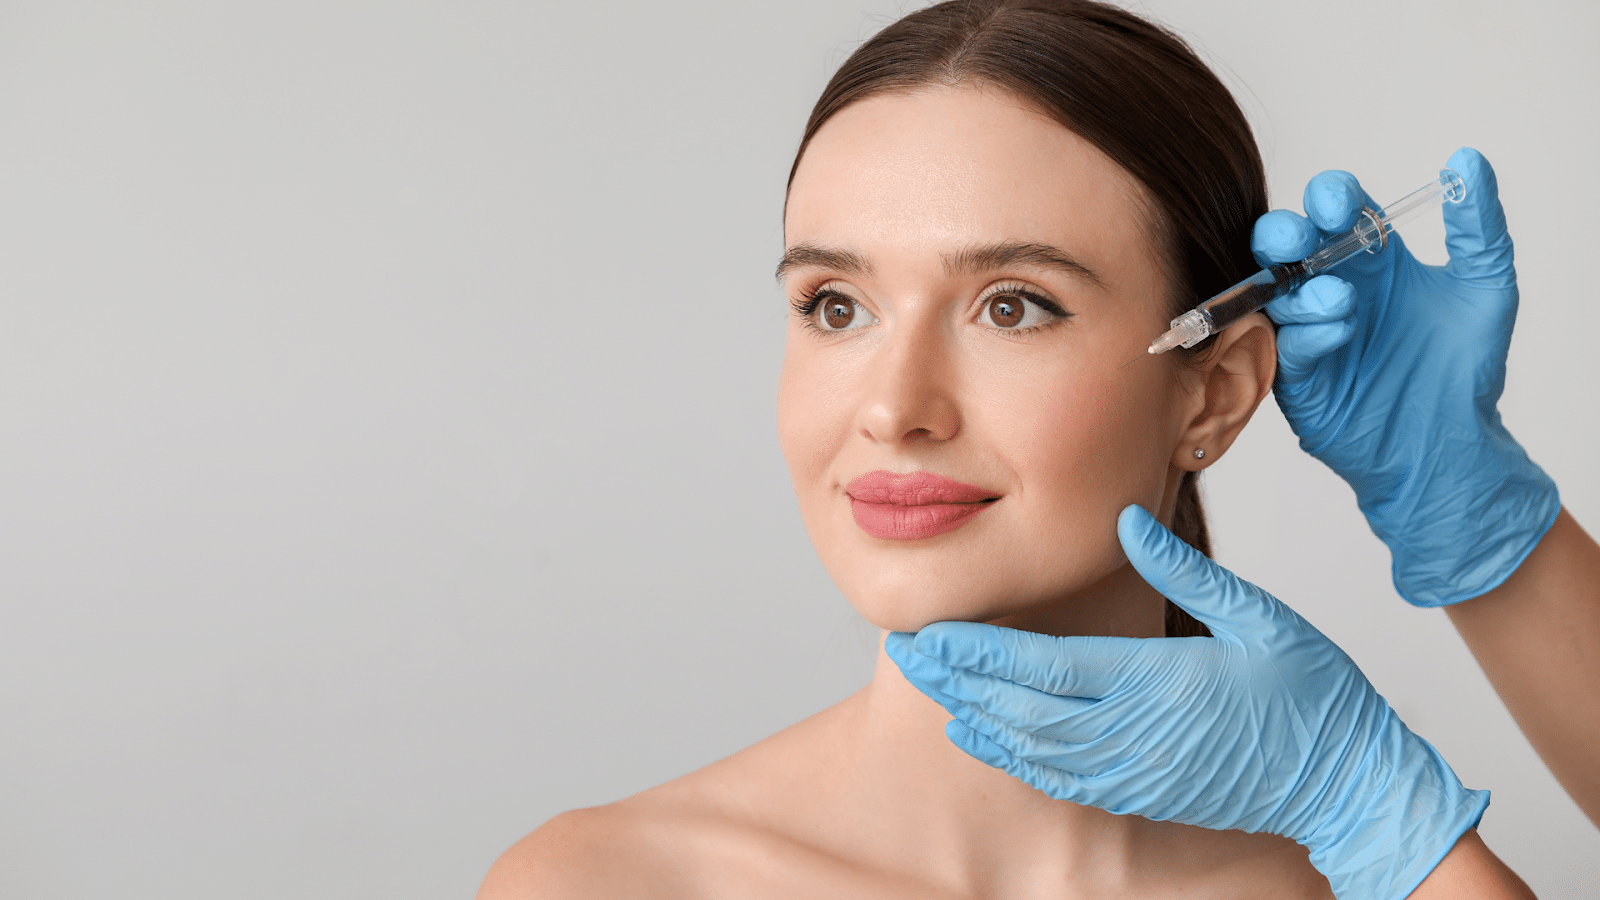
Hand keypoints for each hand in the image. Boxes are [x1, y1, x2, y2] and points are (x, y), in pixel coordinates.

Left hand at [887, 505, 1488, 899]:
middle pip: (1021, 709)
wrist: (1353, 787)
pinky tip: (983, 738)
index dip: (980, 651)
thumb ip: (1187, 570)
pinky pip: (1060, 779)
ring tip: (931, 687)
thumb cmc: (1317, 697)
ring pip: (1032, 748)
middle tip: (906, 652)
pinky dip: (1012, 758)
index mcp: (1158, 683)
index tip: (933, 631)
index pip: (1046, 666)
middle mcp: (1134, 733)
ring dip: (975, 717)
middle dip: (958, 680)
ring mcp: (1135, 771)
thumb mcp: (1262, 617)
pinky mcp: (1141, 793)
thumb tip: (1129, 519)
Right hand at [1254, 147, 1558, 606]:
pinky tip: (1341, 333)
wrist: (1452, 444)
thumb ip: (1478, 226)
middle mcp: (1331, 290)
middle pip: (1283, 245)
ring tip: (1345, 303)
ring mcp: (1308, 334)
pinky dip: (1307, 333)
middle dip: (1284, 234)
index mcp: (1371, 262)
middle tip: (1302, 237)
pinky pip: (1284, 346)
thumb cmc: (1464, 370)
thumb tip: (1467, 160)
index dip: (1330, 198)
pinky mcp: (1295, 378)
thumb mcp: (1487, 288)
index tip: (1339, 201)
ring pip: (1274, 293)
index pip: (1335, 212)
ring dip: (1301, 288)